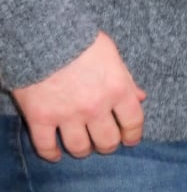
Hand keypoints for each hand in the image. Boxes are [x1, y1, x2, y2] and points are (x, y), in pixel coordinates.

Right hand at [11, 32, 145, 160]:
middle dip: (109, 145)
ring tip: (83, 148)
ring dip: (84, 151)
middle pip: (107, 141)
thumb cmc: (81, 41)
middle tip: (105, 143)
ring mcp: (67, 115)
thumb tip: (141, 97)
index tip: (131, 140)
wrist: (44, 36)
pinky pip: (46, 146)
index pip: (133, 122)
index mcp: (117, 89)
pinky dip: (51, 154)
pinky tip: (56, 154)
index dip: (133, 135)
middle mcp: (95, 107)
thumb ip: (127, 80)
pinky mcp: (40, 118)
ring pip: (79, 148)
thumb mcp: (112, 56)